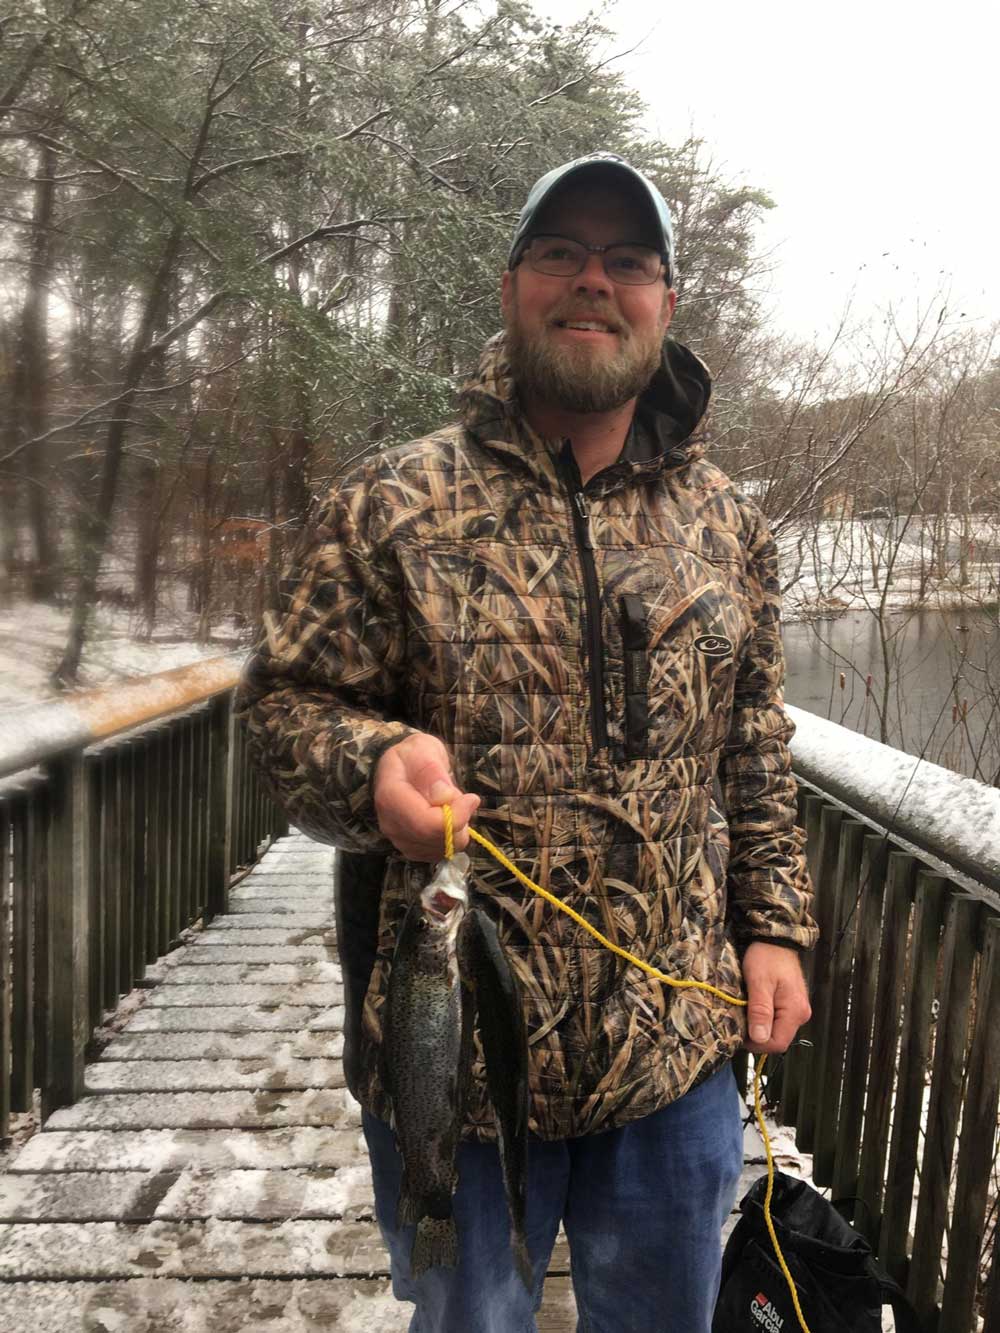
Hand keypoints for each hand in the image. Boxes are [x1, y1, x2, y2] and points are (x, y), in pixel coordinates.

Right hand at [373, 732, 479, 860]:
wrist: (400, 768)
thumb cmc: (413, 756)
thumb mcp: (423, 749)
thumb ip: (431, 771)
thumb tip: (444, 797)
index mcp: (390, 798)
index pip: (426, 824)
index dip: (456, 817)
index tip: (471, 798)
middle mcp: (391, 825)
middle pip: (437, 840)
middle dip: (459, 821)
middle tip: (459, 797)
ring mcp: (400, 840)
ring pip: (443, 849)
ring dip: (456, 829)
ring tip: (449, 804)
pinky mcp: (412, 849)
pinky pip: (441, 852)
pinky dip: (451, 838)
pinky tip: (446, 817)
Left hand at [741, 941, 810, 1054]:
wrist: (775, 939)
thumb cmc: (767, 956)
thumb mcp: (759, 982)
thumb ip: (760, 1011)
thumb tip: (759, 1038)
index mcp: (795, 1011)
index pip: (778, 1044)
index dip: (757, 1045)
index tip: (739, 1035)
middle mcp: (800, 1014)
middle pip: (778, 1039)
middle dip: (757, 1036)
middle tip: (739, 1024)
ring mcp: (797, 1009)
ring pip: (777, 1030)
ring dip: (760, 1027)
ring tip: (745, 1014)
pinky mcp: (791, 1004)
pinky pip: (777, 1020)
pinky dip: (764, 1019)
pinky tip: (752, 1009)